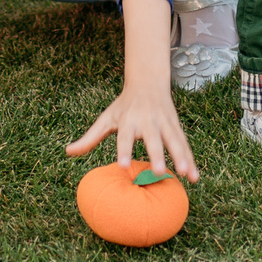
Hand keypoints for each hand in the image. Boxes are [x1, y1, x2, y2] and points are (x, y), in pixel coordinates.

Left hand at [66, 75, 198, 180]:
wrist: (148, 82)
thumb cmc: (124, 106)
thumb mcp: (106, 119)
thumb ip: (89, 138)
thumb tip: (67, 152)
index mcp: (128, 121)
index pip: (124, 137)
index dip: (124, 150)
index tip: (123, 166)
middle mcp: (148, 121)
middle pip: (153, 139)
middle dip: (157, 154)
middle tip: (159, 171)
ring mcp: (165, 124)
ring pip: (174, 142)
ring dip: (181, 158)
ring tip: (186, 175)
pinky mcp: (176, 127)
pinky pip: (185, 146)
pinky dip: (191, 160)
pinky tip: (195, 178)